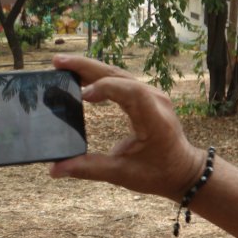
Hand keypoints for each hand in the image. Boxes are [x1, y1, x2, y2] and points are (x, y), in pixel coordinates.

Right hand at [49, 54, 204, 200]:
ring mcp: (151, 94)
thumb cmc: (158, 174)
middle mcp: (155, 100)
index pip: (130, 91)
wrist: (183, 170)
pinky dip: (98, 76)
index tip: (81, 96)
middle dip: (86, 66)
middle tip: (58, 62)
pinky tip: (80, 76)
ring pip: (117, 73)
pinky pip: (120, 79)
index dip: (104, 88)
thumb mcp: (123, 175)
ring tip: (62, 64)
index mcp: (154, 119)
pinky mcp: (145, 95)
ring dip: (89, 67)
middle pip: (118, 74)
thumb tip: (55, 169)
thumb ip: (89, 168)